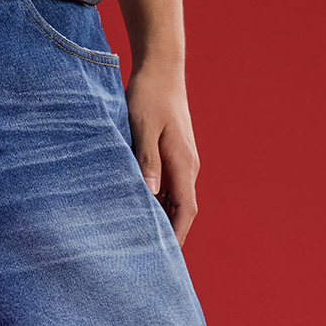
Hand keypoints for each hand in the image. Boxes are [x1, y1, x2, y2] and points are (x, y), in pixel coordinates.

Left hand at [123, 65, 199, 245]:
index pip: (185, 210)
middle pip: (182, 210)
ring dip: (161, 217)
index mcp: (183, 162)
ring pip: (175, 198)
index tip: (164, 256)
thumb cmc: (148, 96)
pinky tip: (138, 207)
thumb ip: (146, 160)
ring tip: (138, 237)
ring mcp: (182, 160)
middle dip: (168, 233)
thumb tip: (151, 193)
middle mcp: (187, 165)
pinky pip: (168, 185)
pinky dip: (157, 200)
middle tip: (147, 256)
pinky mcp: (173, 153)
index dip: (177, 235)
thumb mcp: (142, 127)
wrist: (161, 69)